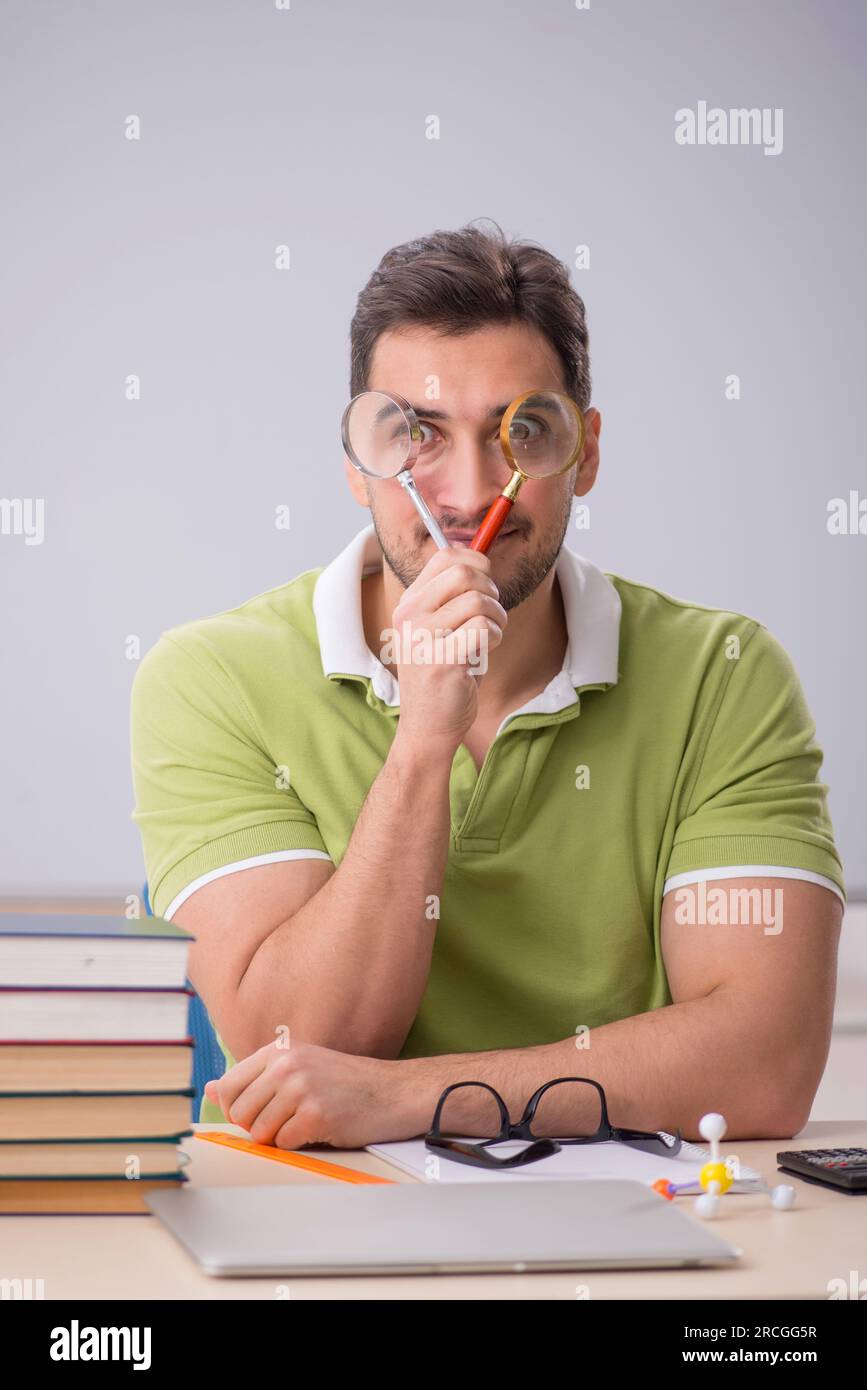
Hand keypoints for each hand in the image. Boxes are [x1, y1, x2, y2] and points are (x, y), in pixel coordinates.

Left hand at [203, 1039, 423, 1149]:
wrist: (393, 1091)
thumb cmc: (345, 1083)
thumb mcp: (300, 1066)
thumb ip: (255, 1077)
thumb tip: (209, 1088)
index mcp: (279, 1051)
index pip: (228, 1086)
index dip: (235, 1110)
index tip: (255, 1114)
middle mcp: (287, 1065)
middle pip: (239, 1113)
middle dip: (256, 1127)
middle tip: (285, 1122)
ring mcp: (301, 1089)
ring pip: (259, 1132)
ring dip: (280, 1137)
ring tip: (306, 1122)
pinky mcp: (316, 1115)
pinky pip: (285, 1143)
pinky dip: (300, 1144)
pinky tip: (322, 1129)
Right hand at [388, 546, 506, 750]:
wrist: (427, 727)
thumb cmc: (442, 675)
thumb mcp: (438, 630)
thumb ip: (452, 598)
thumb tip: (483, 560)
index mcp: (409, 603)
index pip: (445, 556)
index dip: (477, 561)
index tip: (486, 584)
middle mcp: (410, 616)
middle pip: (464, 572)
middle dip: (491, 590)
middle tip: (491, 614)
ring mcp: (423, 638)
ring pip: (479, 602)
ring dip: (497, 619)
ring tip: (487, 638)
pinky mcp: (442, 660)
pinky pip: (484, 628)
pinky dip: (495, 638)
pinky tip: (483, 655)